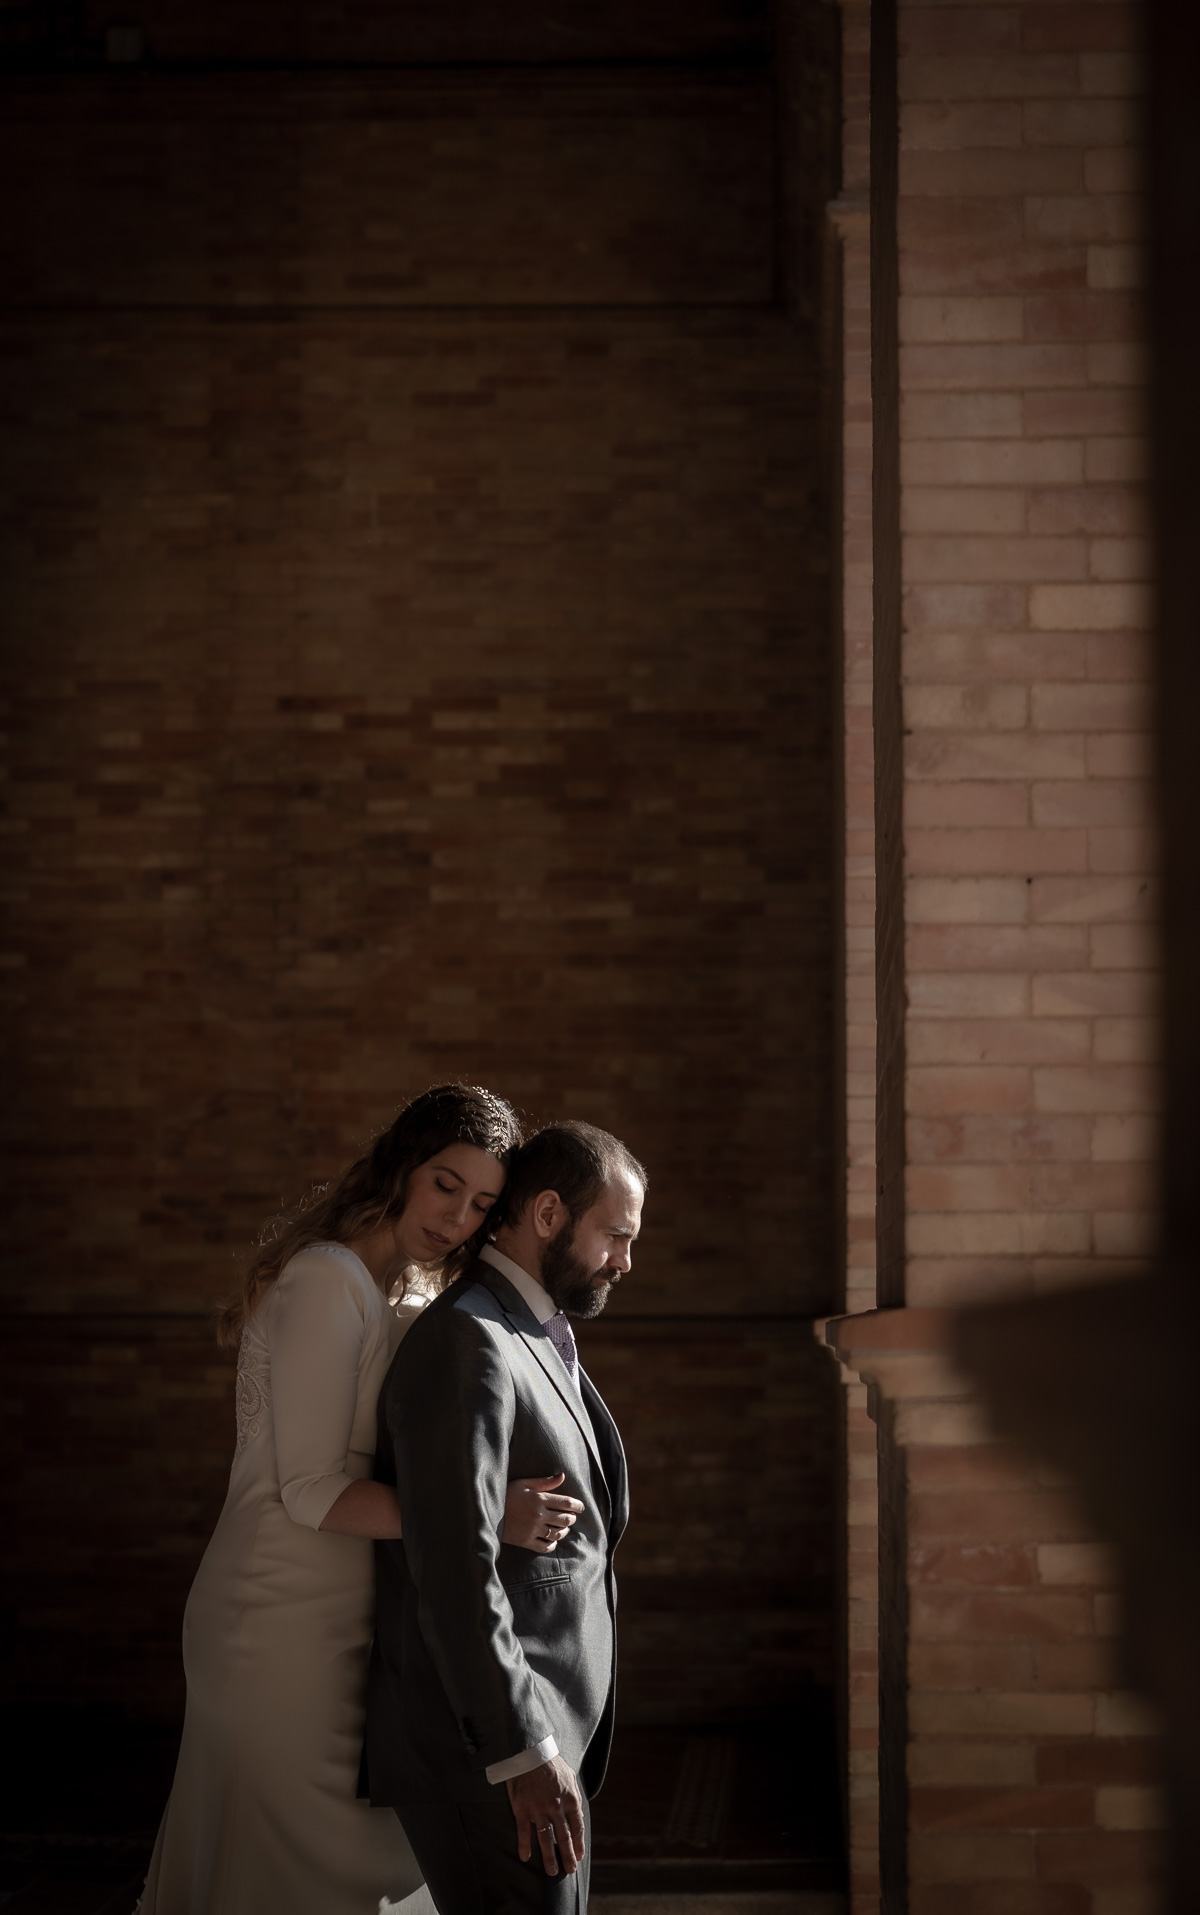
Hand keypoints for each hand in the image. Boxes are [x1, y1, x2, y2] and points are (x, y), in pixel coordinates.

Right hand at [502, 1473, 583, 1554]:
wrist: (487, 1513)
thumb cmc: (507, 1495)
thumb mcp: (523, 1484)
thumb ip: (544, 1482)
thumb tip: (562, 1476)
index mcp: (538, 1499)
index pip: (566, 1503)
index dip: (577, 1505)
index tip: (581, 1507)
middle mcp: (538, 1515)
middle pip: (565, 1519)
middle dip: (572, 1518)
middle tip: (571, 1516)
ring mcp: (533, 1530)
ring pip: (558, 1534)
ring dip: (564, 1531)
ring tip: (563, 1527)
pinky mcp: (526, 1542)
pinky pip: (546, 1547)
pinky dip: (552, 1544)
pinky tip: (552, 1539)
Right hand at [506, 1755, 584, 1875]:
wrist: (530, 1752)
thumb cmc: (551, 1764)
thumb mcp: (570, 1777)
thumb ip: (574, 1797)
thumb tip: (578, 1815)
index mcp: (570, 1799)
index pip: (577, 1827)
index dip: (578, 1844)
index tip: (578, 1856)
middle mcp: (556, 1807)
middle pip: (564, 1837)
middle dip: (568, 1856)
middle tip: (570, 1870)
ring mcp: (539, 1810)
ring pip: (546, 1839)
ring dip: (549, 1857)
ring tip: (552, 1871)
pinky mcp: (522, 1809)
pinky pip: (524, 1831)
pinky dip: (524, 1845)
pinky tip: (525, 1857)